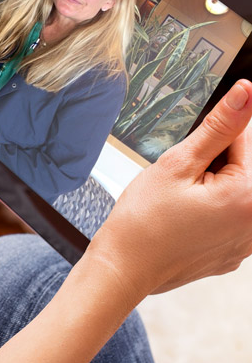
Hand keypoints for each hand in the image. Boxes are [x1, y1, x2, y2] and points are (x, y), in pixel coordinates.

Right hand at [88, 79, 251, 300]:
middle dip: (212, 165)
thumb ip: (218, 128)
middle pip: (242, 169)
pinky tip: (183, 220)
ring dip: (211, 188)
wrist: (123, 269)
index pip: (245, 141)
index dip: (211, 139)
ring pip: (235, 194)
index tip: (189, 152)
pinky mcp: (233, 255)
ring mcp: (246, 243)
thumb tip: (246, 93)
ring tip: (179, 202)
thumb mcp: (177, 165)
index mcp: (249, 196)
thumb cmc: (143, 221)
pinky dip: (210, 212)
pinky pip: (230, 220)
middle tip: (180, 182)